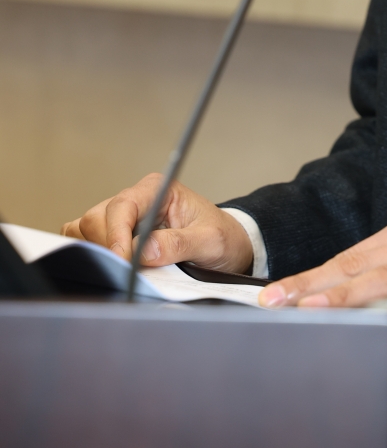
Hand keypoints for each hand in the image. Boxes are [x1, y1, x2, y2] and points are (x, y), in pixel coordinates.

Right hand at [61, 173, 253, 273]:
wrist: (228, 246)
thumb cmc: (221, 237)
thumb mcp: (209, 241)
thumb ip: (178, 243)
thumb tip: (144, 250)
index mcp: (157, 189)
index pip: (121, 207)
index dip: (115, 236)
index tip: (121, 261)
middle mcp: (136, 199)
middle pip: (96, 218)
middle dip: (106, 246)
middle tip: (124, 271)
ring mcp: (124, 217)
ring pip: (85, 229)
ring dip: (96, 251)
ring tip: (121, 268)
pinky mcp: (117, 234)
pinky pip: (85, 238)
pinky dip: (89, 253)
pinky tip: (111, 267)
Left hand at [258, 214, 386, 308]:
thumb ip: (377, 270)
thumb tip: (323, 292)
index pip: (349, 256)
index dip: (311, 276)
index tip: (277, 294)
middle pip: (358, 265)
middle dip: (315, 286)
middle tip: (280, 301)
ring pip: (385, 278)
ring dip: (346, 295)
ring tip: (313, 308)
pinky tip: (378, 314)